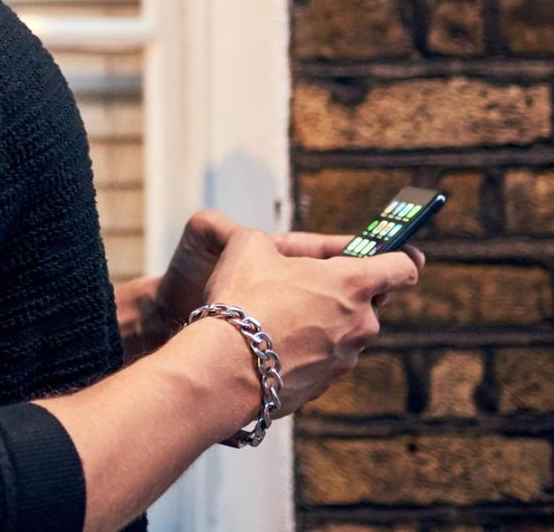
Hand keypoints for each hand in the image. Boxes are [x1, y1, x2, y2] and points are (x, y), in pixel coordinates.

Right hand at [200, 227, 421, 417]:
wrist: (225, 365)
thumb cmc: (242, 300)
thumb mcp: (248, 247)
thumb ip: (269, 241)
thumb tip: (264, 246)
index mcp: (352, 283)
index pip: (402, 267)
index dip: (399, 257)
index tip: (394, 255)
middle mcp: (360, 323)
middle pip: (367, 302)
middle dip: (341, 294)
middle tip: (302, 287)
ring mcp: (345, 358)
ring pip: (343, 334)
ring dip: (321, 325)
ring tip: (276, 321)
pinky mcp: (325, 385)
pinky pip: (322, 361)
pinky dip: (304, 353)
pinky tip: (270, 347)